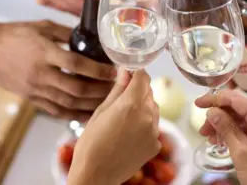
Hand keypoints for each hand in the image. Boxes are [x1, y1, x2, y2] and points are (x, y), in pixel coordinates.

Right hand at [0, 18, 115, 119]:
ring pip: (68, 103)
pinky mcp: (32, 98)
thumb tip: (92, 37)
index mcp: (44, 53)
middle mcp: (40, 74)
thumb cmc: (16, 34)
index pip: (76, 65)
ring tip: (108, 102)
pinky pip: (56, 111)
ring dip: (90, 105)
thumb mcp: (42, 26)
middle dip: (100, 91)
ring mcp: (35, 89)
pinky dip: (74, 115)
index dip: (98, 70)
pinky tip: (89, 115)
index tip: (114, 71)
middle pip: (75, 89)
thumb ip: (66, 33)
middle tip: (116, 89)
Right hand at [68, 69, 160, 184]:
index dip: (136, 73)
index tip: (129, 75)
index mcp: (131, 104)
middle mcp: (147, 115)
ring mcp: (154, 131)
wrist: (96, 175)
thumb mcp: (100, 112)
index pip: (143, 77)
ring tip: (124, 121)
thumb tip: (125, 71)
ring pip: (153, 109)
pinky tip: (129, 135)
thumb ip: (117, 90)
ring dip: (143, 109)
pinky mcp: (156, 144)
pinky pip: (154, 127)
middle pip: (149, 92)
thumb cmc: (91, 144)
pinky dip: (145, 126)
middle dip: (138, 92)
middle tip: (121, 103)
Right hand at [195, 90, 246, 184]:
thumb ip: (226, 128)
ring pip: (244, 119)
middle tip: (204, 130)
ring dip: (226, 126)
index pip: (235, 98)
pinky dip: (237, 133)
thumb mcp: (241, 152)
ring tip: (213, 140)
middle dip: (219, 117)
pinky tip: (226, 142)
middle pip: (239, 108)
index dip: (214, 99)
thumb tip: (213, 112)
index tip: (199, 103)